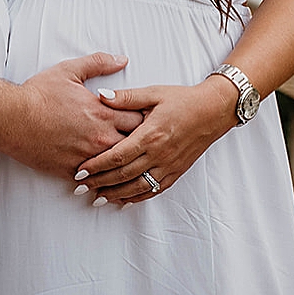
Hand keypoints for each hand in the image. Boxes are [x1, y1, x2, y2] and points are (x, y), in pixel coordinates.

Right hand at [5, 52, 143, 175]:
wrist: (12, 119)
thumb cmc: (38, 95)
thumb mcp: (69, 71)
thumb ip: (99, 63)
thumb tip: (122, 59)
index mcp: (102, 113)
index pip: (140, 119)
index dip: (145, 119)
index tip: (146, 119)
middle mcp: (99, 137)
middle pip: (135, 144)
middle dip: (140, 142)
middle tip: (143, 141)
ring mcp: (87, 157)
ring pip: (118, 166)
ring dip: (124, 162)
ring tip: (131, 162)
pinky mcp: (72, 171)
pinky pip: (96, 180)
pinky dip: (104, 178)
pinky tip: (108, 178)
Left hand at [75, 79, 237, 204]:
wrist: (213, 111)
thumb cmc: (183, 100)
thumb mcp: (154, 93)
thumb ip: (126, 97)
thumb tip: (101, 96)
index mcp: (150, 134)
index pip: (117, 155)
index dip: (96, 165)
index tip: (80, 172)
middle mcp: (159, 154)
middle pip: (123, 175)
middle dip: (99, 183)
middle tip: (80, 188)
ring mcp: (168, 166)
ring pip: (137, 187)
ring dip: (115, 195)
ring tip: (97, 199)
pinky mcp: (176, 172)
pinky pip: (154, 190)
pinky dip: (137, 198)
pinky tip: (123, 201)